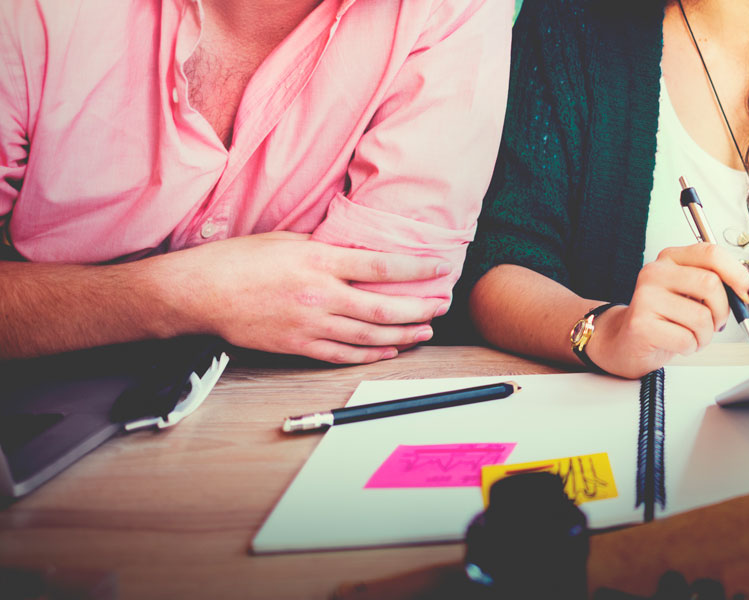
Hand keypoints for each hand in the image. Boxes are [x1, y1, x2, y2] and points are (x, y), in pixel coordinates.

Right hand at [145, 231, 448, 363]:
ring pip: (369, 336)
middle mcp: (320, 296)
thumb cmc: (236, 261)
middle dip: (419, 309)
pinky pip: (343, 354)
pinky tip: (389, 350)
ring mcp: (309, 325)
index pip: (380, 267)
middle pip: (383, 308)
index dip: (415, 271)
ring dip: (403, 335)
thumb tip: (354, 250)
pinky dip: (371, 354)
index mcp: (318, 263)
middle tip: (441, 306)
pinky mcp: (297, 345)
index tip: (439, 270)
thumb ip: (324, 248)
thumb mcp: (285, 240)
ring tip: (425, 331)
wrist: (197, 293)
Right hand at [589, 243, 748, 378]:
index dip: (737, 274)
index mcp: (671, 258)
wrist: (627, 341)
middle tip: (715, 323)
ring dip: (706, 335)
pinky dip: (691, 347)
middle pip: (710, 284)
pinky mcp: (641, 324)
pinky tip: (679, 344)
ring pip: (701, 317)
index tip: (747, 294)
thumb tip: (745, 290)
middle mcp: (655, 272)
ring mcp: (645, 297)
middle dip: (722, 310)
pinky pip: (686, 338)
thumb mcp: (691, 293)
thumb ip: (716, 285)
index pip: (711, 253)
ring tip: (693, 336)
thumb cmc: (665, 318)